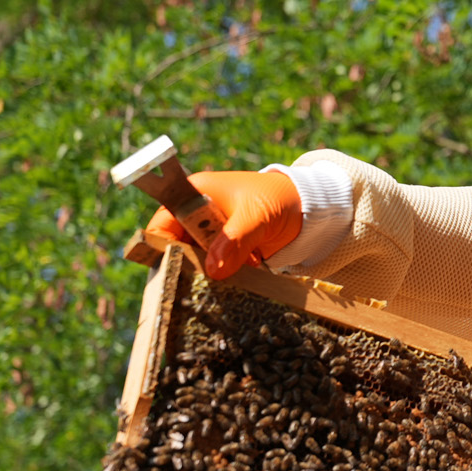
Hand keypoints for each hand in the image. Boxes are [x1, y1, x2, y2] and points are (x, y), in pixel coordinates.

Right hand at [144, 170, 301, 279]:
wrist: (309, 208)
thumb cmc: (278, 200)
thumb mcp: (256, 217)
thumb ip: (234, 241)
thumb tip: (214, 270)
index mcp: (194, 194)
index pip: (162, 224)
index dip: (163, 246)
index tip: (176, 267)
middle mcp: (197, 215)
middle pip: (177, 246)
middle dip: (192, 262)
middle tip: (209, 276)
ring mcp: (212, 233)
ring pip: (198, 260)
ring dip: (213, 269)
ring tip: (234, 270)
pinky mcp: (227, 249)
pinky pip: (217, 266)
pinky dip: (228, 272)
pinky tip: (249, 266)